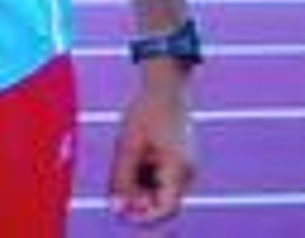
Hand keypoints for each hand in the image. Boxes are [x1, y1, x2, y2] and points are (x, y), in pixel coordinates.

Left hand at [109, 65, 196, 223]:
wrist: (165, 87)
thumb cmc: (145, 113)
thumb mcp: (126, 147)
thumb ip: (121, 180)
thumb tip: (116, 209)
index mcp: (178, 169)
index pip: (166, 209)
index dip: (144, 217)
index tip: (121, 212)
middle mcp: (188, 173)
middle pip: (161, 201)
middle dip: (137, 198)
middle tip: (116, 180)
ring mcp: (186, 168)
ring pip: (159, 190)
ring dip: (139, 184)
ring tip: (128, 154)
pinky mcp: (180, 162)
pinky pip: (161, 178)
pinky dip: (145, 174)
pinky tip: (135, 152)